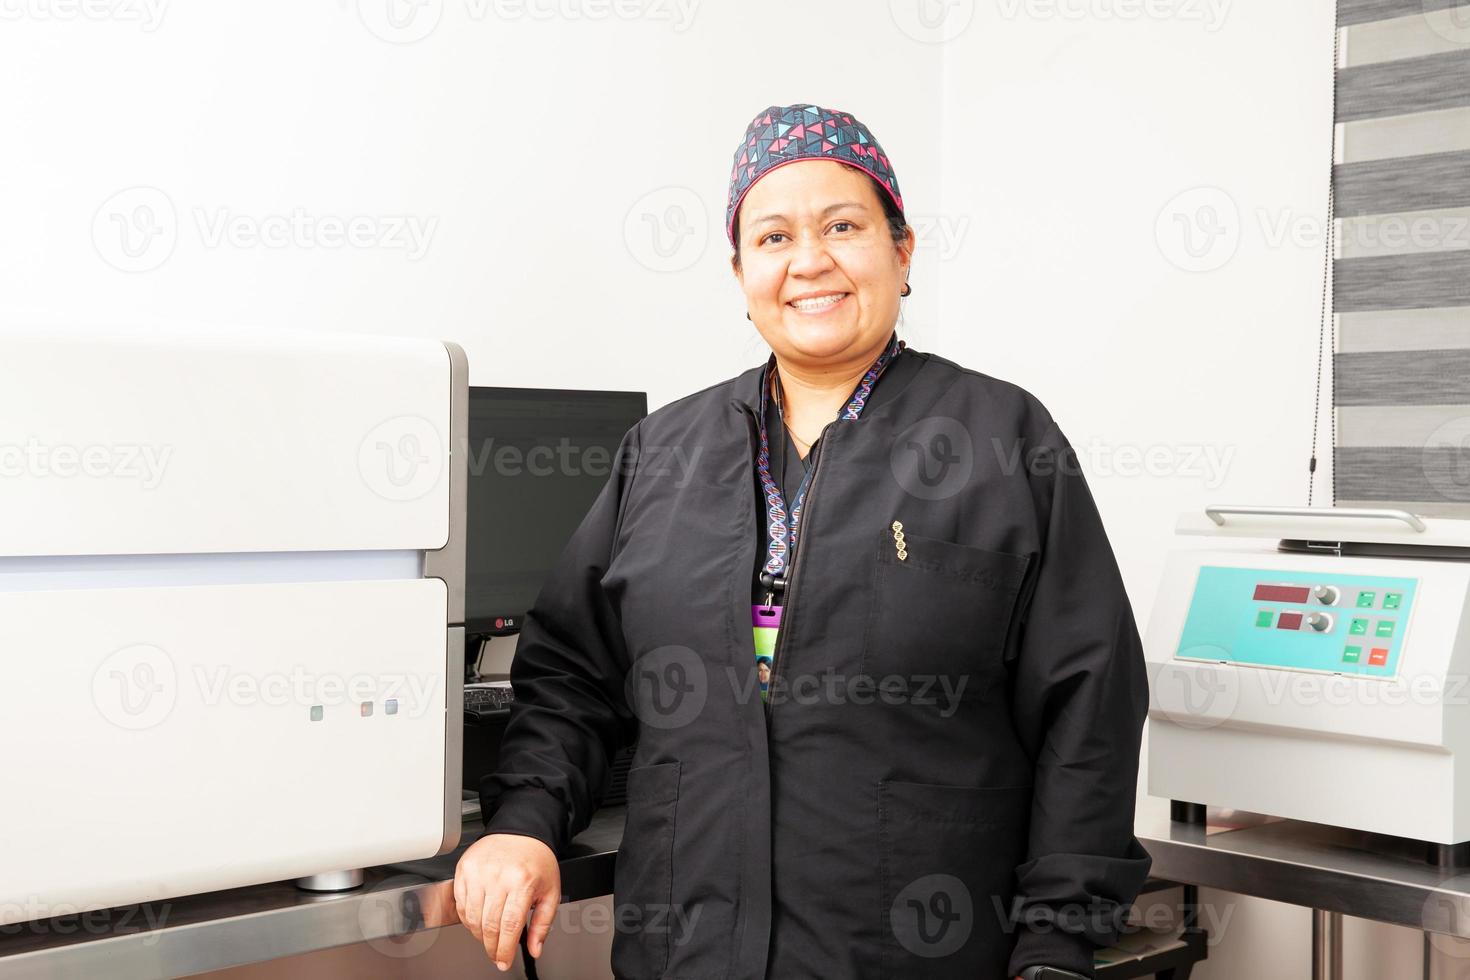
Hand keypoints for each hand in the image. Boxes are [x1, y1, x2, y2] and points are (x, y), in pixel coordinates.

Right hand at [453, 833, 561, 970]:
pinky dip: (468, 918)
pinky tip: (478, 920)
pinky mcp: (465, 868)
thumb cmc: (536, 860)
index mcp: (522, 882)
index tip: (503, 961)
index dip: (504, 950)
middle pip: (489, 925)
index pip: (509, 926)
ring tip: (488, 937)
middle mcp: (498, 876)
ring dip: (479, 935)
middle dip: (491, 947)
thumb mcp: (550, 891)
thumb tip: (535, 949)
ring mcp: (478, 872)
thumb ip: (543, 924)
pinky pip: (461, 903)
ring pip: (472, 917)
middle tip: (496, 954)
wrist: (521, 831)